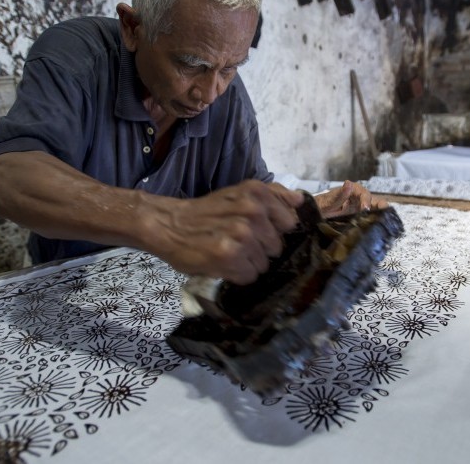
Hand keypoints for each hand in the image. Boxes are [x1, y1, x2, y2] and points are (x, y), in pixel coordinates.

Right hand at [138, 180, 302, 284]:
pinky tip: (222, 263)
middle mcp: (252, 211)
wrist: (169, 225)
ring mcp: (242, 235)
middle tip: (237, 242)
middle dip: (260, 248)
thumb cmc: (207, 213)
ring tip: (228, 252)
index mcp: (257, 193)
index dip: (273, 231)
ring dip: (248, 263)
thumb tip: (300, 201)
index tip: (256, 230)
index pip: (289, 223)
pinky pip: (249, 276)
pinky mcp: (229, 256)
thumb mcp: (240, 194)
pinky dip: (237, 275)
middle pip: (277, 246)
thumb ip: (273, 195)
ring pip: (264, 264)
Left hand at [314, 180, 386, 217]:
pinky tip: (378, 225)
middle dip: (380, 205)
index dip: (366, 201)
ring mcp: (360, 205)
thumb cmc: (323, 204)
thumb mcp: (330, 200)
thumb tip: (349, 183)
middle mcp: (359, 196)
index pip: (364, 194)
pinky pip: (370, 215)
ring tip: (386, 219)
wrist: (318, 212)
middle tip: (385, 211)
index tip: (365, 209)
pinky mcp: (360, 214)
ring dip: (380, 212)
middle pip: (373, 199)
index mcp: (353, 190)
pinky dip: (375, 218)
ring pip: (373, 207)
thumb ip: (340, 194)